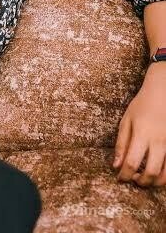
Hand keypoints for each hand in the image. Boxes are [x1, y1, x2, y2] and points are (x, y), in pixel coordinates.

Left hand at [113, 70, 165, 186]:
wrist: (163, 94)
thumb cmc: (141, 106)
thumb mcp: (126, 121)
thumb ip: (121, 144)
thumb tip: (116, 166)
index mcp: (142, 133)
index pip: (131, 162)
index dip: (125, 175)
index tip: (120, 178)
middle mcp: (158, 141)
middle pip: (151, 172)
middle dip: (140, 182)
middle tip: (133, 180)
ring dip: (154, 182)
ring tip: (144, 178)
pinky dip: (165, 176)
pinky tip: (156, 172)